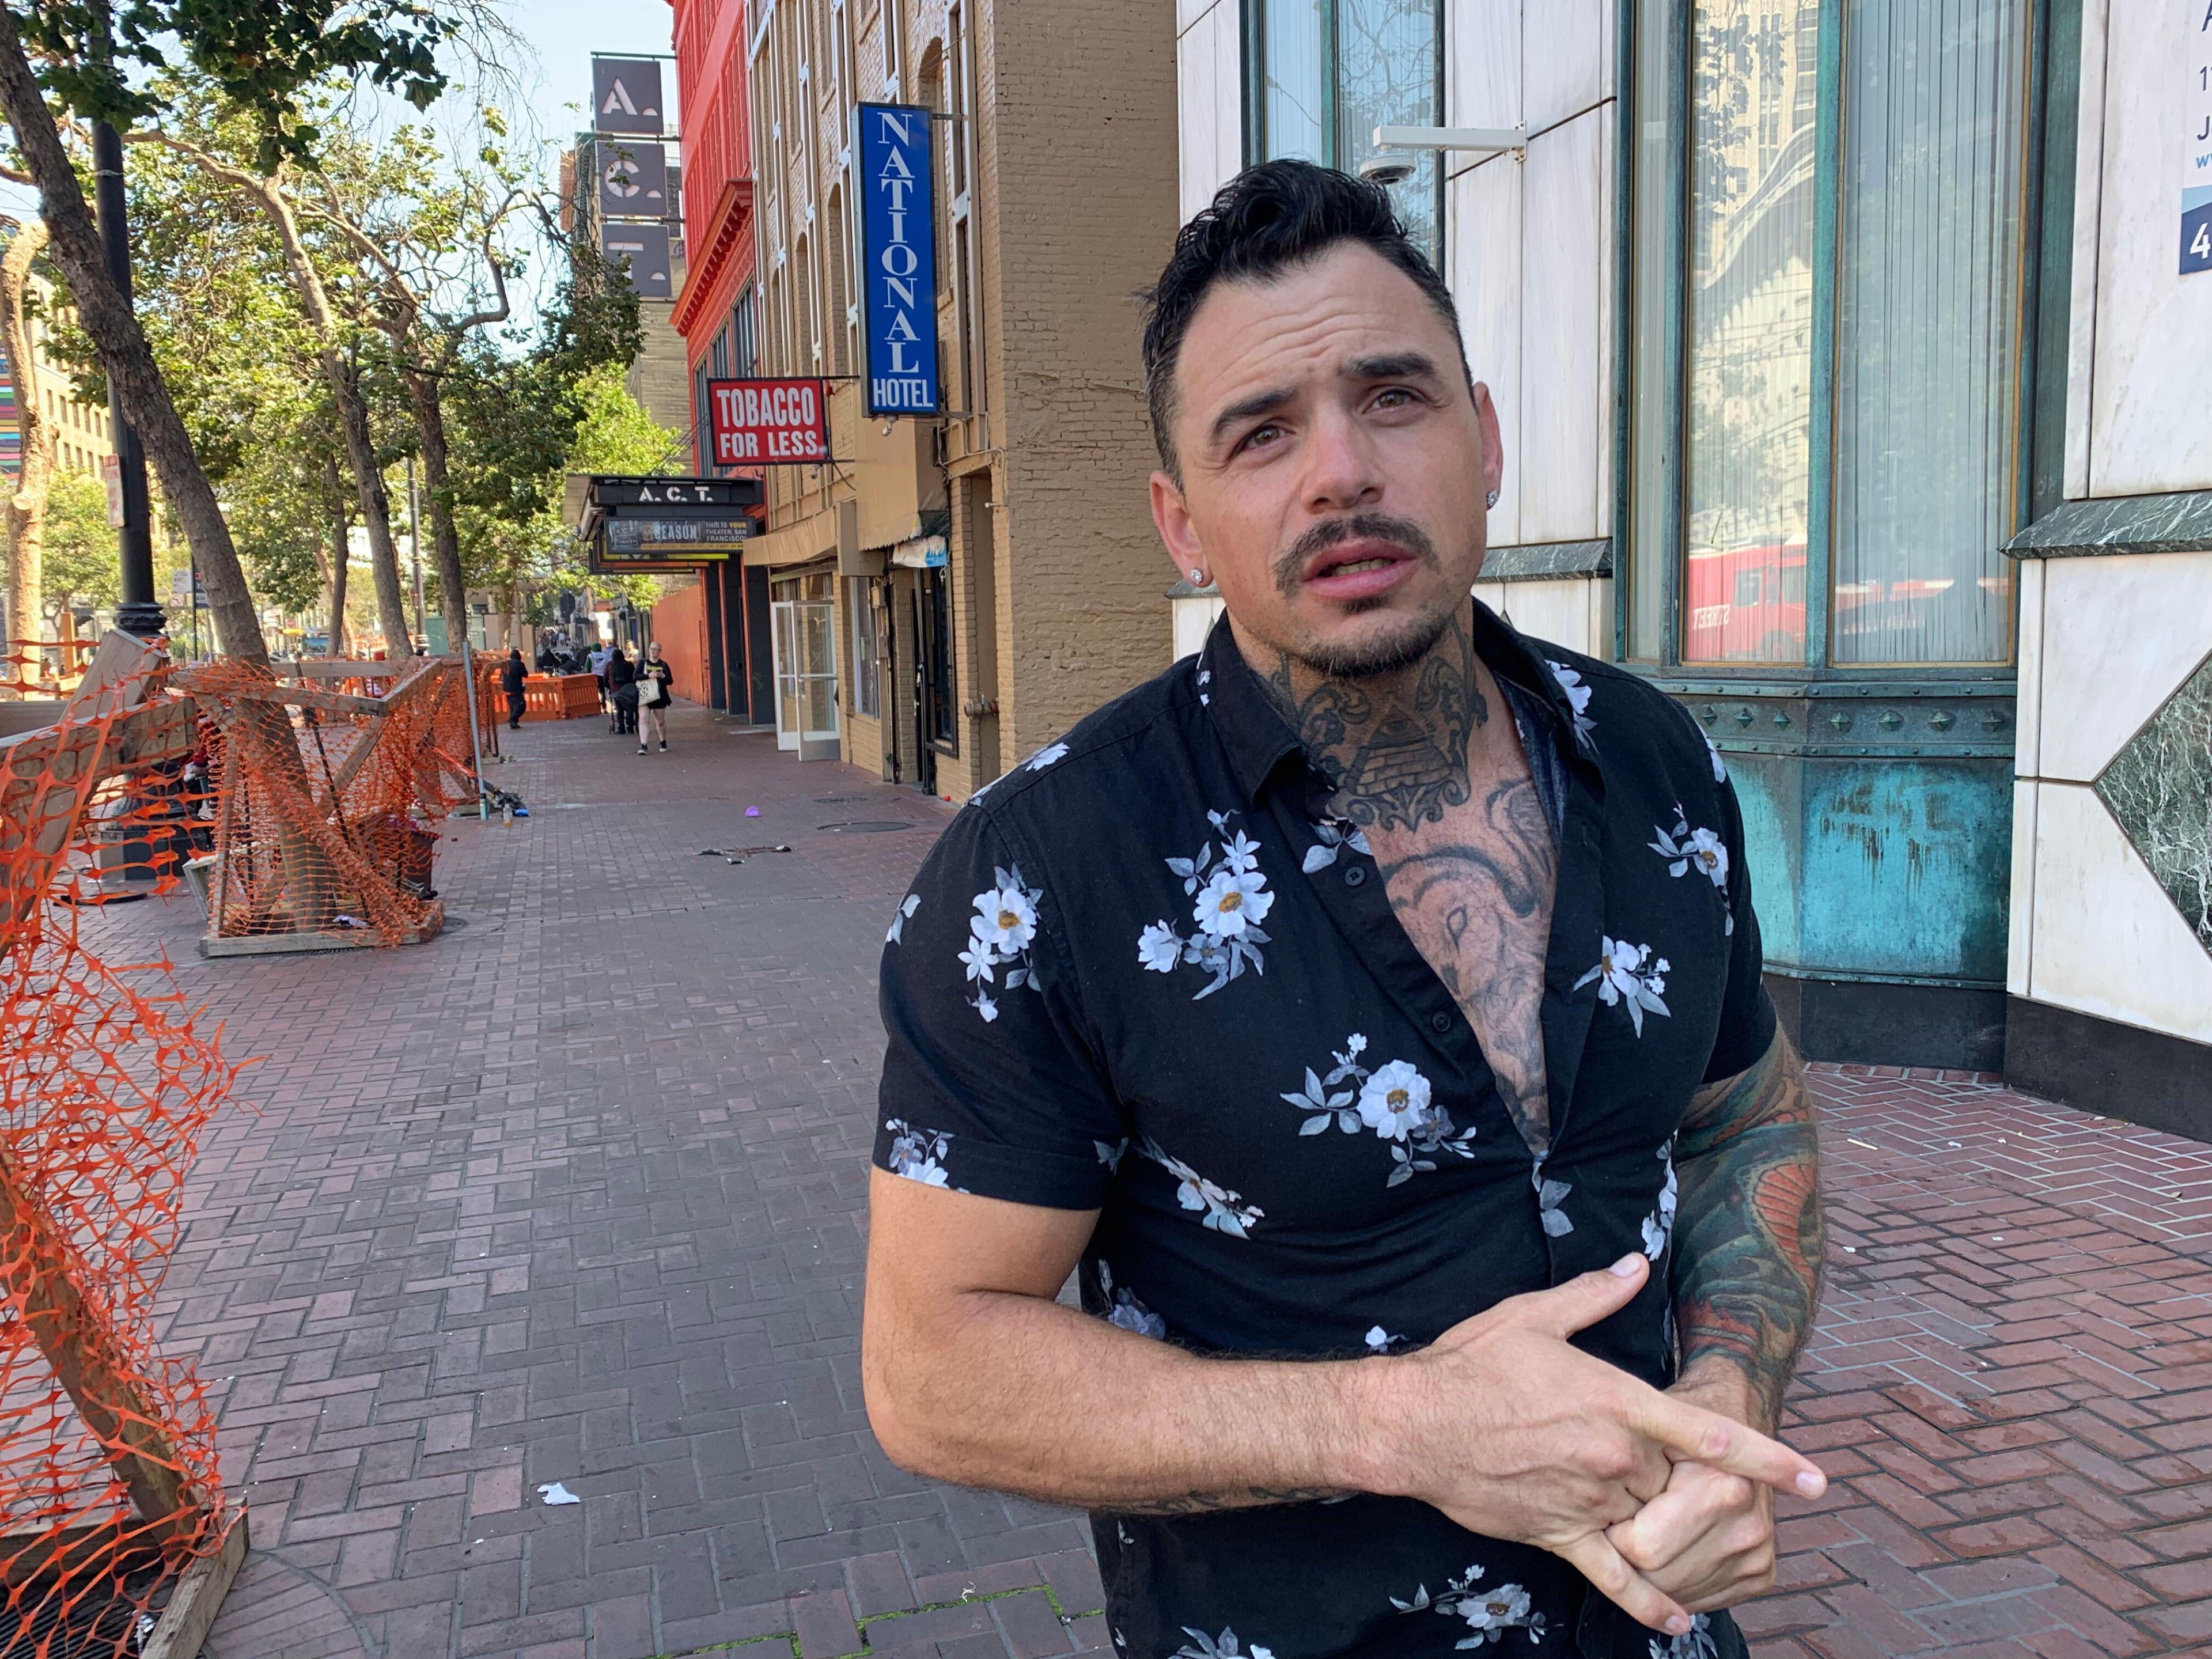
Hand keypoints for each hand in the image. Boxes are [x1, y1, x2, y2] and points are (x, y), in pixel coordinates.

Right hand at [1355, 1254, 1823, 1637]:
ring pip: (1653, 1519)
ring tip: (1639, 1498)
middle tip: (1643, 1451)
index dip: (1769, 1459)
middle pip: (1678, 1478)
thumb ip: (1595, 1294)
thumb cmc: (1473, 1364)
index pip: (1710, 1435)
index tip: (1816, 1479)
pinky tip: (1677, 1618)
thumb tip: (1637, 1264)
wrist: (1414, 1424)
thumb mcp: (1533, 1317)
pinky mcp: (1561, 1534)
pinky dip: (1648, 1600)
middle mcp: (1615, 1457)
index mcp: (1617, 1401)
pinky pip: (1615, 1576)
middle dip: (1676, 1472)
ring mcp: (1590, 1501)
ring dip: (1658, 1514)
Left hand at [1603, 1369, 1778, 1611]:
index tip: (1608, 1509)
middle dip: (1628, 1556)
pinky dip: (1678, 1584)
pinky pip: (1702, 1599)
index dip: (1613, 1532)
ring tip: (1647, 1531)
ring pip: (1679, 1593)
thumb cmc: (1679, 1415)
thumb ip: (1622, 1466)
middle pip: (1659, 1575)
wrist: (1735, 1411)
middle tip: (1622, 1521)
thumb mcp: (1645, 1424)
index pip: (1643, 1548)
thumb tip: (1583, 1501)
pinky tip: (1671, 1550)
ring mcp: (1757, 1552)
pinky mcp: (1761, 1573)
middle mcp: (1747, 1523)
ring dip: (1652, 1573)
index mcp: (1722, 1487)